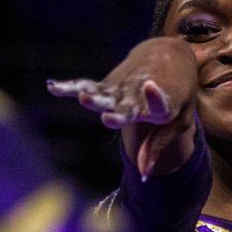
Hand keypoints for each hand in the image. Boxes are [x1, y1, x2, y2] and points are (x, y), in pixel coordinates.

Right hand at [48, 37, 197, 179]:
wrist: (170, 56)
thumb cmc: (179, 96)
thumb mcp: (179, 120)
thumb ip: (158, 145)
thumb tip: (144, 174)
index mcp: (163, 106)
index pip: (160, 104)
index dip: (156, 97)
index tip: (151, 88)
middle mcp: (139, 96)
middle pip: (126, 106)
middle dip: (118, 113)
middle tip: (109, 117)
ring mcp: (122, 89)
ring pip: (105, 95)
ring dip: (93, 98)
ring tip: (82, 97)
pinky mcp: (108, 83)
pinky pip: (87, 85)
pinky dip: (70, 87)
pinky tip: (53, 86)